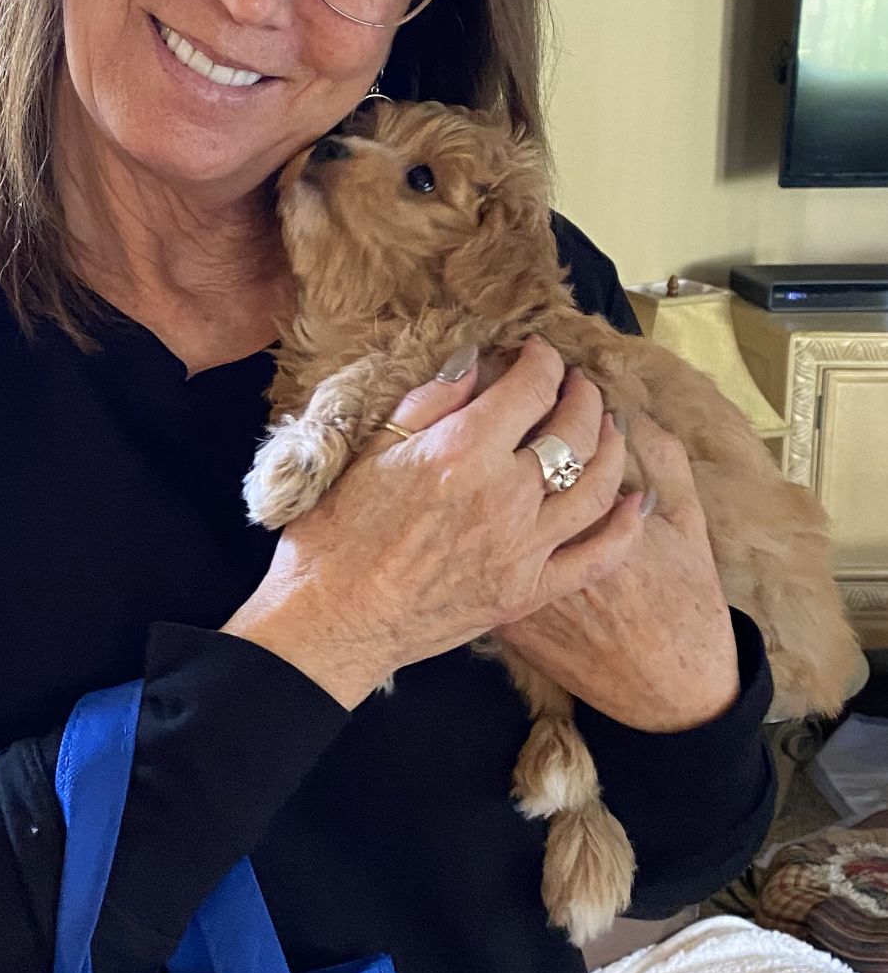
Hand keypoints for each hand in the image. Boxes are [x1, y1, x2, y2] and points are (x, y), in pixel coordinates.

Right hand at [223, 338, 645, 707]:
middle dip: (583, 395)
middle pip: (575, 430)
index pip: (531, 387)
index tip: (538, 353)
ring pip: (598, 487)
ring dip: (612, 447)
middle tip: (579, 383)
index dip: (542, 360)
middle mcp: (506, 495)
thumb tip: (475, 362)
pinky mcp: (529, 590)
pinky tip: (635, 501)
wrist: (336, 618)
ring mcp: (524, 547)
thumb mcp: (375, 447)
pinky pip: (597, 556)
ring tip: (609, 426)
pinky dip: (625, 526)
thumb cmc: (340, 530)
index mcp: (464, 450)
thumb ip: (433, 400)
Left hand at [502, 409, 740, 730]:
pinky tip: (481, 486)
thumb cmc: (686, 601)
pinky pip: (477, 550)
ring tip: (497, 423)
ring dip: (486, 455)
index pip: (560, 425)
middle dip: (510, 413)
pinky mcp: (507, 606)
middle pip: (512, 452)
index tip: (556, 369)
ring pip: (486, 492)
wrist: (666, 688)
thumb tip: (631, 408)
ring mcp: (522, 573)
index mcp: (597, 504)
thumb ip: (665, 458)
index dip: (553, 387)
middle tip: (518, 387)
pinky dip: (476, 512)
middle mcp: (551, 535)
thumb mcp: (689, 522)